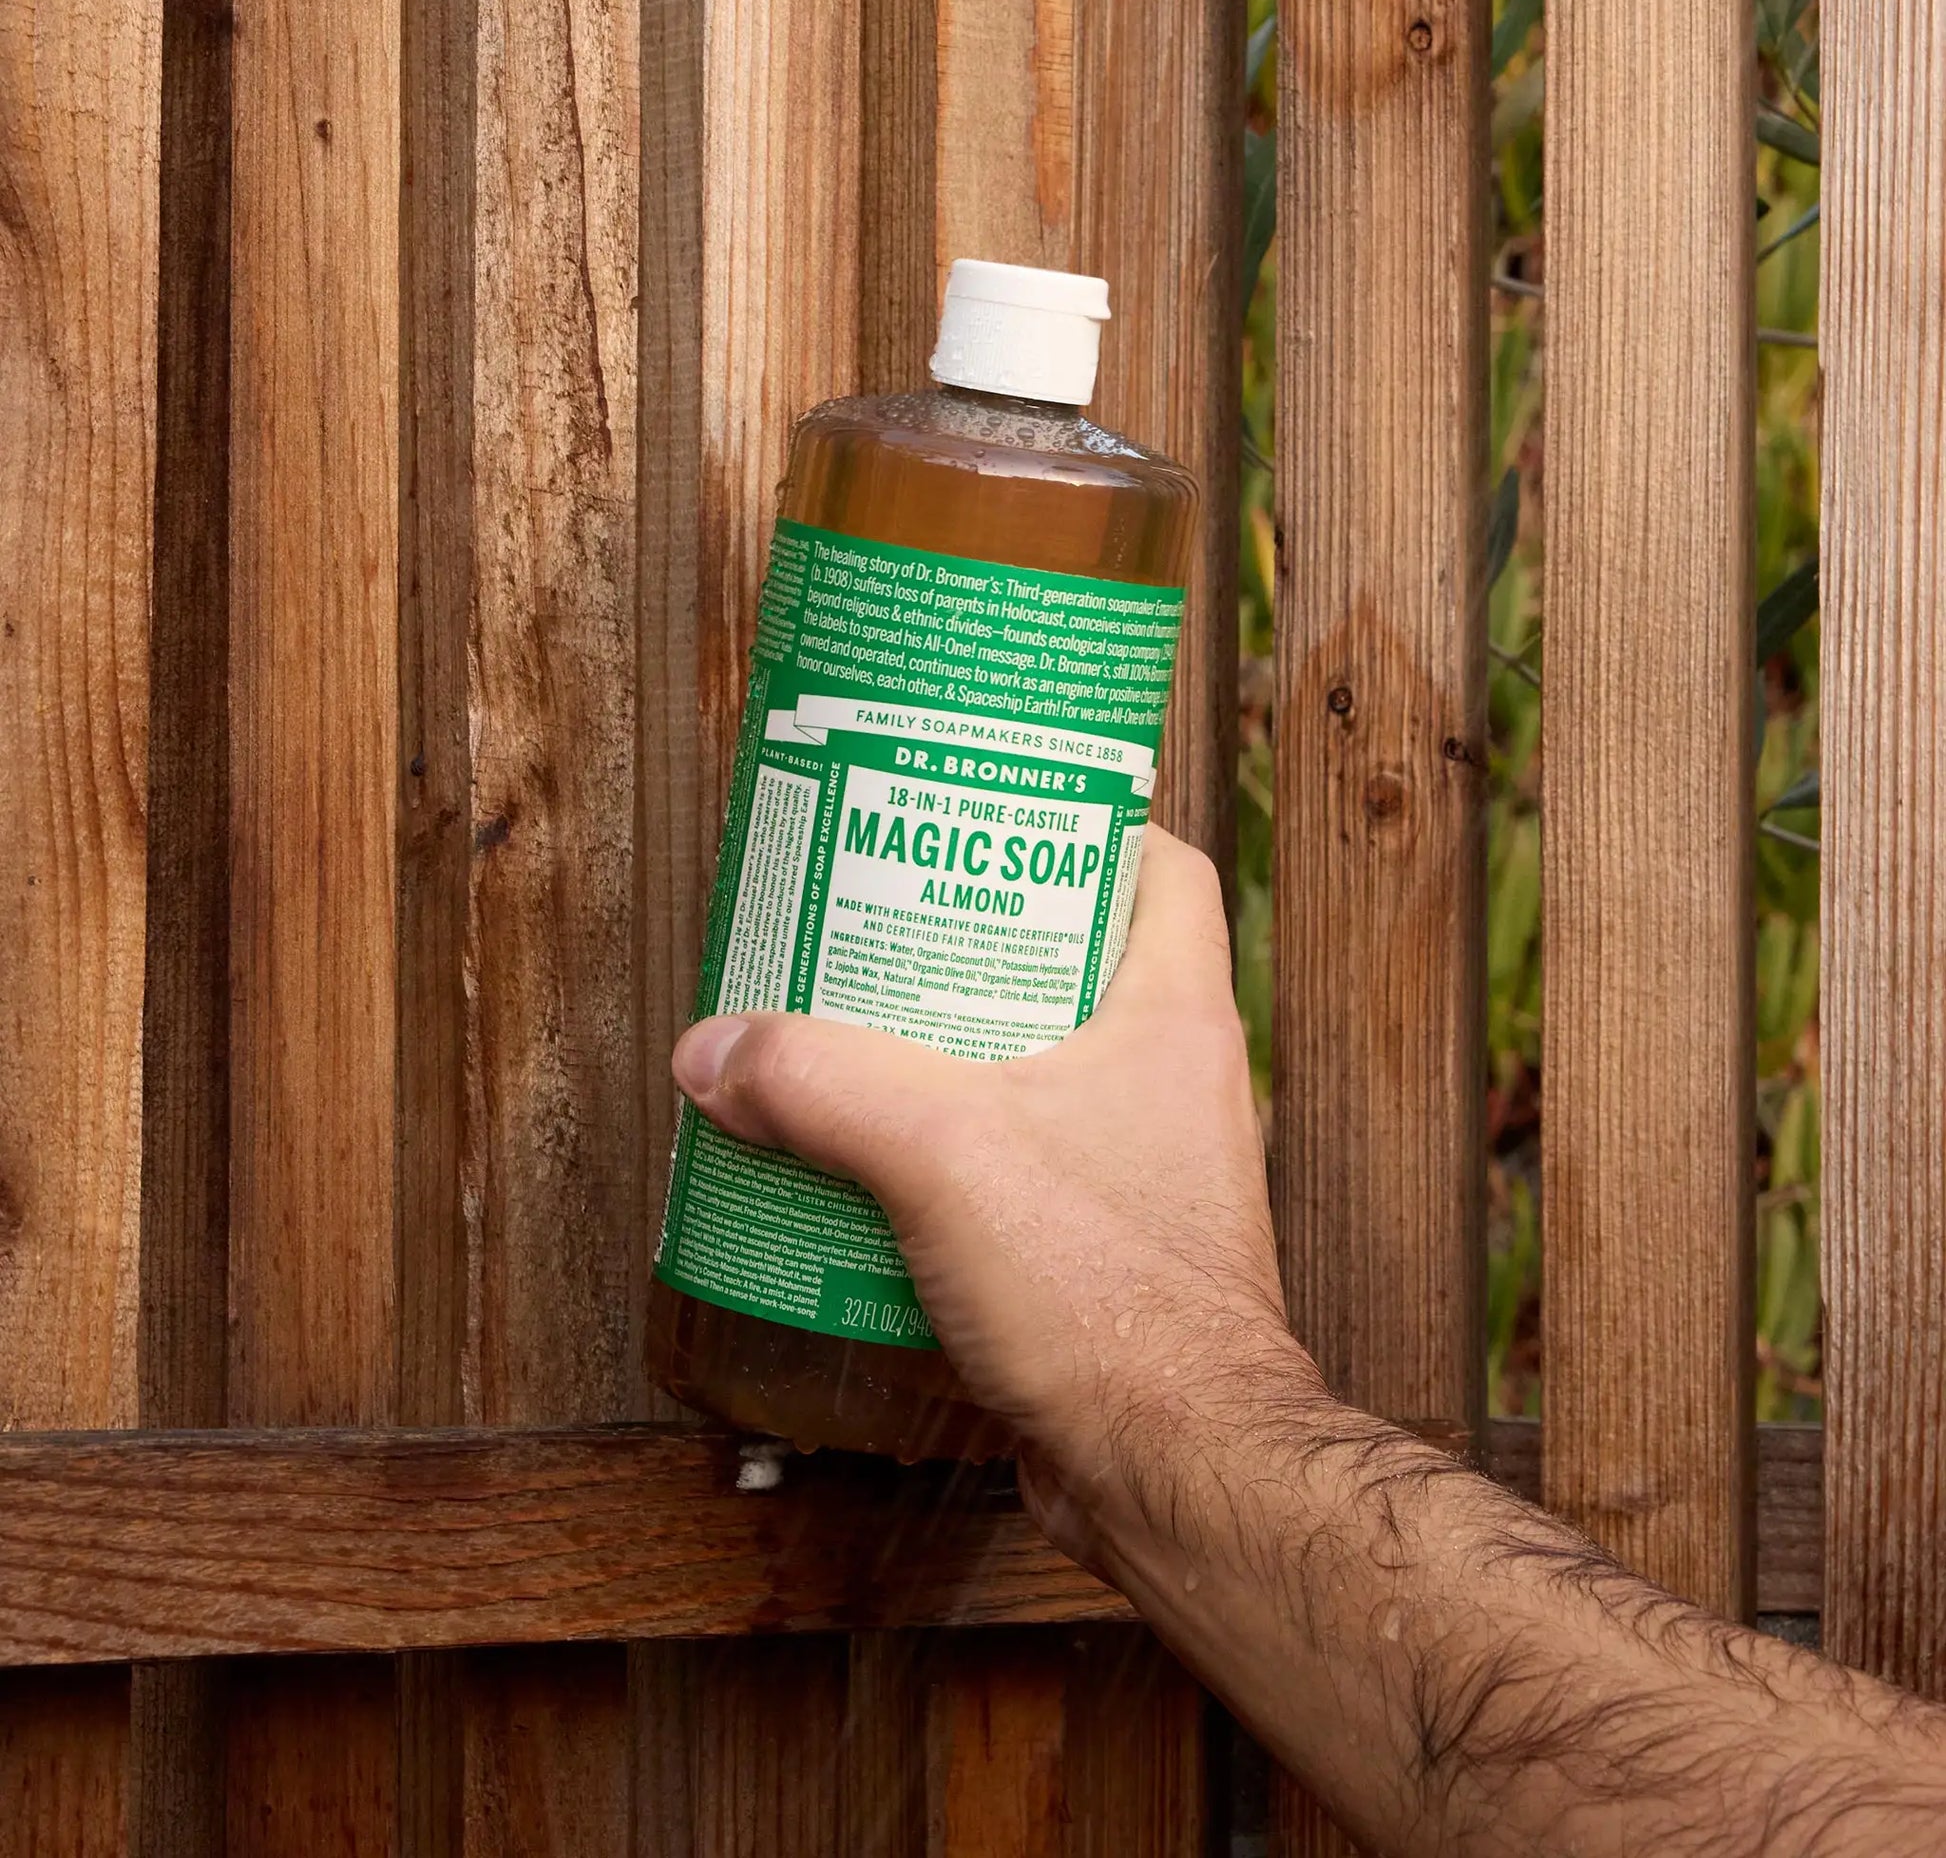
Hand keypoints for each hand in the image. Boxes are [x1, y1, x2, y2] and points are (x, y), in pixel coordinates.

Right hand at [670, 827, 1310, 1538]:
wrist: (1175, 1472)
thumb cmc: (1114, 1301)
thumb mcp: (945, 1154)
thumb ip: (822, 1083)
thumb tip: (719, 1049)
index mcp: (1171, 1017)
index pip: (1159, 868)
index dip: (1080, 822)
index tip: (985, 811)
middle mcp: (1167, 1083)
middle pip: (1071, 965)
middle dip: (971, 940)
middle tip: (874, 925)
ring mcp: (1138, 1169)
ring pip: (1035, 1071)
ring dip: (946, 1055)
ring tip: (847, 1037)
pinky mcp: (1097, 1248)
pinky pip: (1014, 1166)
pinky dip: (943, 1156)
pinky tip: (860, 1169)